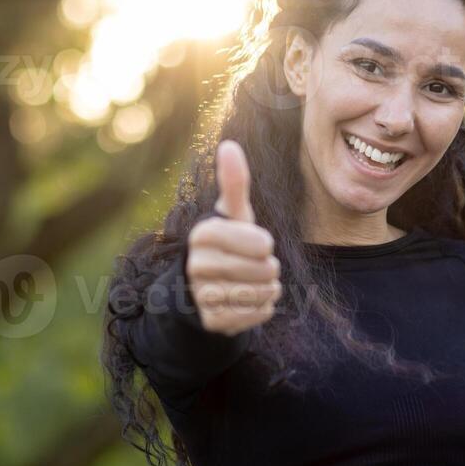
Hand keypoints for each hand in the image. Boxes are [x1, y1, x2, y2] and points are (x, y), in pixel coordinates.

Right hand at [185, 140, 282, 336]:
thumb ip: (235, 182)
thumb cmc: (227, 244)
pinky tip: (249, 300)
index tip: (259, 245)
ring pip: (260, 293)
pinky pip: (255, 314)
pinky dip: (261, 308)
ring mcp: (201, 295)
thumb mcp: (233, 215)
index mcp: (203, 233)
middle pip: (263, 269)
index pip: (258, 242)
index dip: (265, 245)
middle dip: (268, 269)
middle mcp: (196, 264)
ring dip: (267, 289)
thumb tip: (229, 145)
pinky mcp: (211, 320)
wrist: (205, 290)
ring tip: (254, 282)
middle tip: (256, 266)